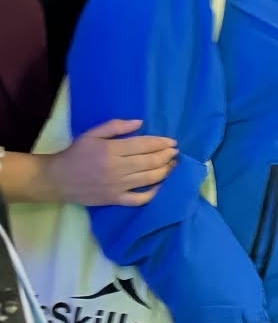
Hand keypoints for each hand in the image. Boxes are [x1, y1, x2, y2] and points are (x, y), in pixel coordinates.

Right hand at [43, 121, 177, 205]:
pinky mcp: (115, 199)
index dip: (161, 143)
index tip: (172, 142)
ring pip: (149, 178)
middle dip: (167, 156)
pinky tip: (161, 186)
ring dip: (165, 171)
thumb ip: (116, 126)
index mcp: (111, 150)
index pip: (144, 145)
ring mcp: (117, 186)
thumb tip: (140, 123)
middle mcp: (116, 168)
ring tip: (173, 165)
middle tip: (176, 153)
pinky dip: (153, 193)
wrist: (56, 179)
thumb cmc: (76, 154)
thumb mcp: (92, 134)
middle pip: (150, 161)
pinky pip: (139, 199)